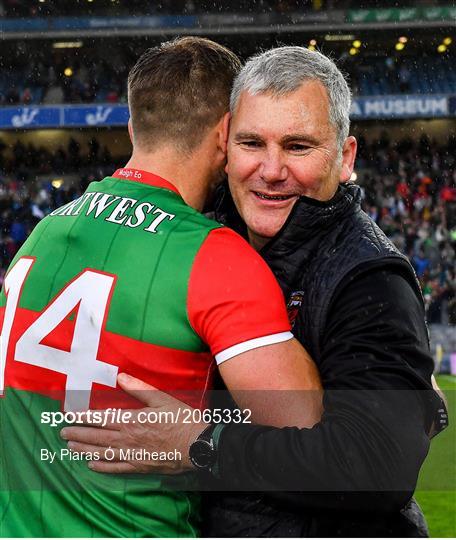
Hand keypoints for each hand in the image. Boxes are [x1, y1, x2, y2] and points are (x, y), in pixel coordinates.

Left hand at [60, 373, 207, 473]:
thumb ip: (138, 388)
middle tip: (63, 433)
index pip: (101, 418)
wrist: (196, 445)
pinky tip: (93, 465)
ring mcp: (132, 454)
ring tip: (71, 446)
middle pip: (97, 436)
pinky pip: (116, 467)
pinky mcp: (140, 466)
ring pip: (102, 452)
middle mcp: (127, 438)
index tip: (69, 415)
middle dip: (78, 433)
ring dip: (85, 449)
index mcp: (131, 420)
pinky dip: (103, 466)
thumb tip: (120, 377)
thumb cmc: (181, 419)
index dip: (83, 416)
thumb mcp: (161, 398)